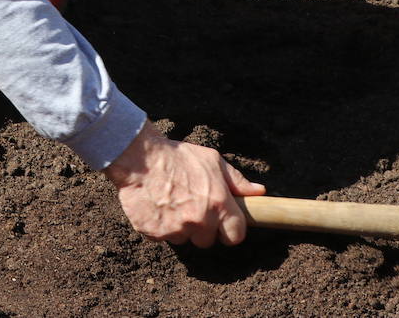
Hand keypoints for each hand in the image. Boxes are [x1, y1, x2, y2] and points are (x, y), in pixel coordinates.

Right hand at [103, 122, 265, 246]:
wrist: (140, 158)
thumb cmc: (178, 156)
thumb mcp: (213, 161)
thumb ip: (236, 180)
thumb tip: (258, 192)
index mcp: (218, 204)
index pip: (236, 235)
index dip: (230, 231)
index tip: (224, 224)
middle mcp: (199, 220)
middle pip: (207, 240)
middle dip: (202, 228)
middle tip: (191, 206)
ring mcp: (176, 229)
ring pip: (184, 239)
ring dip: (180, 227)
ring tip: (171, 202)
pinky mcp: (155, 233)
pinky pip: (163, 237)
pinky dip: (161, 226)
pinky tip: (157, 206)